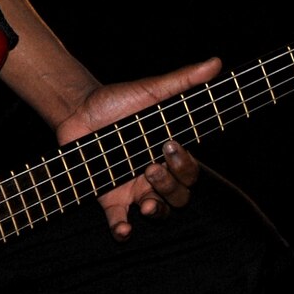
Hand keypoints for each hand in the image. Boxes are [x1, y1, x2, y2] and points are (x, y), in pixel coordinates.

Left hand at [56, 57, 218, 238]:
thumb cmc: (117, 100)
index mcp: (168, 153)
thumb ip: (183, 81)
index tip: (170, 146)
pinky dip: (123, 230)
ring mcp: (134, 189)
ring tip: (147, 201)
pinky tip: (124, 229)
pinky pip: (120, 223)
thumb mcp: (150, 90)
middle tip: (152, 166)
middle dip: (172, 186)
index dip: (187, 166)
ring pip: (159, 212)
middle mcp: (155, 174)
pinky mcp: (110, 198)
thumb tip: (216, 62)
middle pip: (181, 196)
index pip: (192, 172)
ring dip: (158, 210)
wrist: (77, 110)